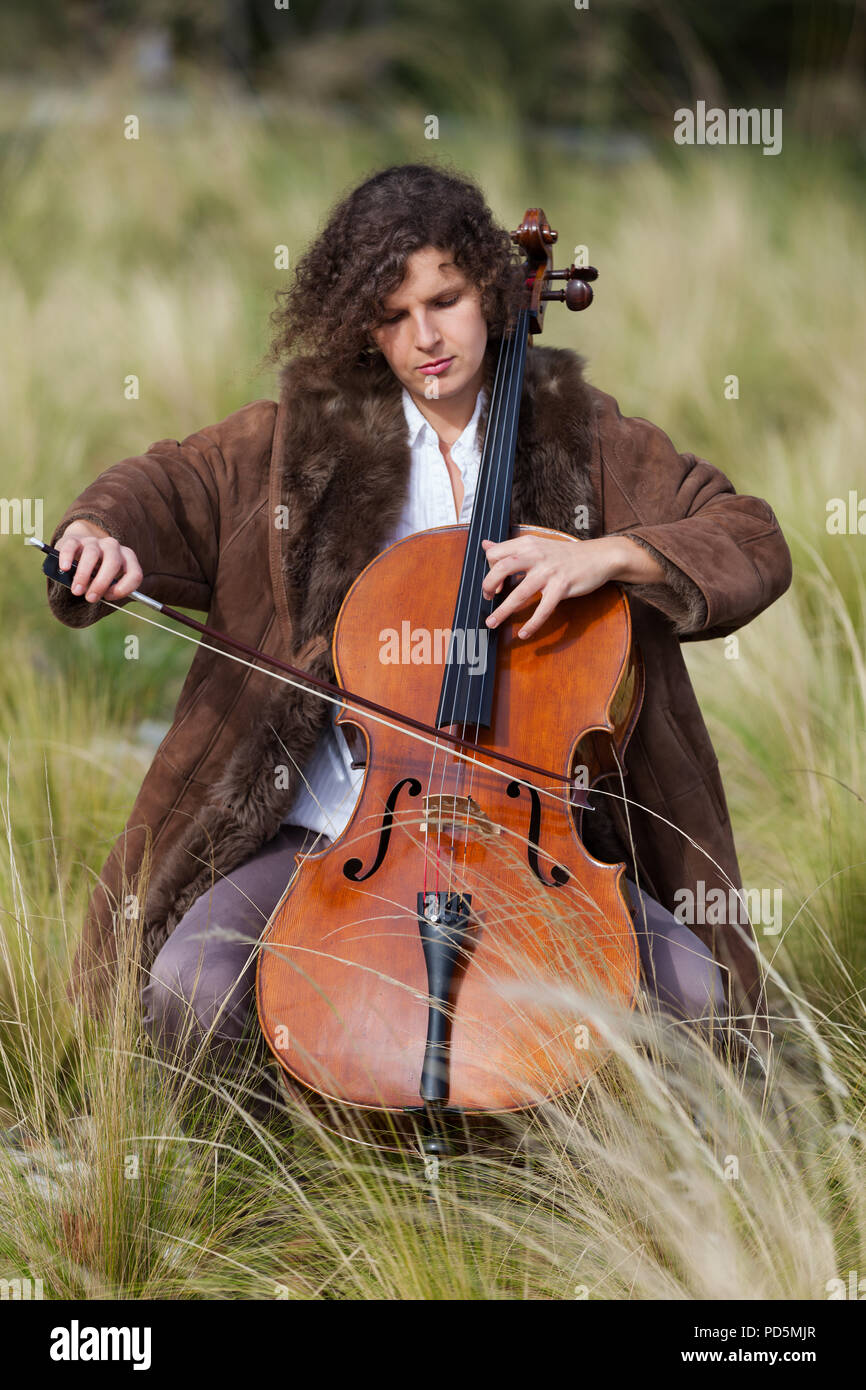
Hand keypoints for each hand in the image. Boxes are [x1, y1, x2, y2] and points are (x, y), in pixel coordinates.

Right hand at [56, 520, 143, 604]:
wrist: (78, 552)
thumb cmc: (96, 572)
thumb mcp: (108, 581)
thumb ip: (109, 589)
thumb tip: (102, 595)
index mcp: (127, 558)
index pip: (134, 573)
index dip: (124, 588)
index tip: (108, 597)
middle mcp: (113, 547)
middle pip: (113, 562)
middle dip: (101, 583)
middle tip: (90, 598)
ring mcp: (94, 542)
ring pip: (92, 554)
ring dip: (83, 575)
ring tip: (77, 590)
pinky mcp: (75, 540)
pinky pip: (72, 546)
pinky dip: (67, 557)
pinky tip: (64, 568)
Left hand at [481, 534, 626, 639]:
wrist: (598, 556)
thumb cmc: (565, 554)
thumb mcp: (536, 545)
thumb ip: (510, 548)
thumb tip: (485, 544)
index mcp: (527, 544)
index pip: (496, 554)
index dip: (489, 570)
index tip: (494, 584)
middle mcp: (535, 555)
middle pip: (501, 568)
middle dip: (488, 586)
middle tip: (487, 599)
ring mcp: (549, 571)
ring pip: (519, 593)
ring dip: (503, 611)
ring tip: (491, 623)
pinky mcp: (562, 586)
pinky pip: (543, 609)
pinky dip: (532, 624)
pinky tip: (524, 633)